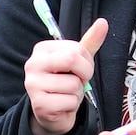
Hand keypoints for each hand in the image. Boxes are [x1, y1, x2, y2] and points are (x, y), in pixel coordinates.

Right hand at [25, 17, 107, 134]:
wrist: (53, 112)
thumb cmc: (64, 83)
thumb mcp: (77, 61)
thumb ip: (90, 42)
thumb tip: (103, 23)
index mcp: (41, 49)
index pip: (75, 49)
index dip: (86, 62)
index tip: (79, 70)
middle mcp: (32, 64)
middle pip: (72, 60)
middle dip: (84, 74)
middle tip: (78, 81)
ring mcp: (33, 84)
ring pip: (73, 84)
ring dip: (77, 93)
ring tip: (67, 94)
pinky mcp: (39, 104)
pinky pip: (70, 102)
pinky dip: (72, 106)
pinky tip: (63, 105)